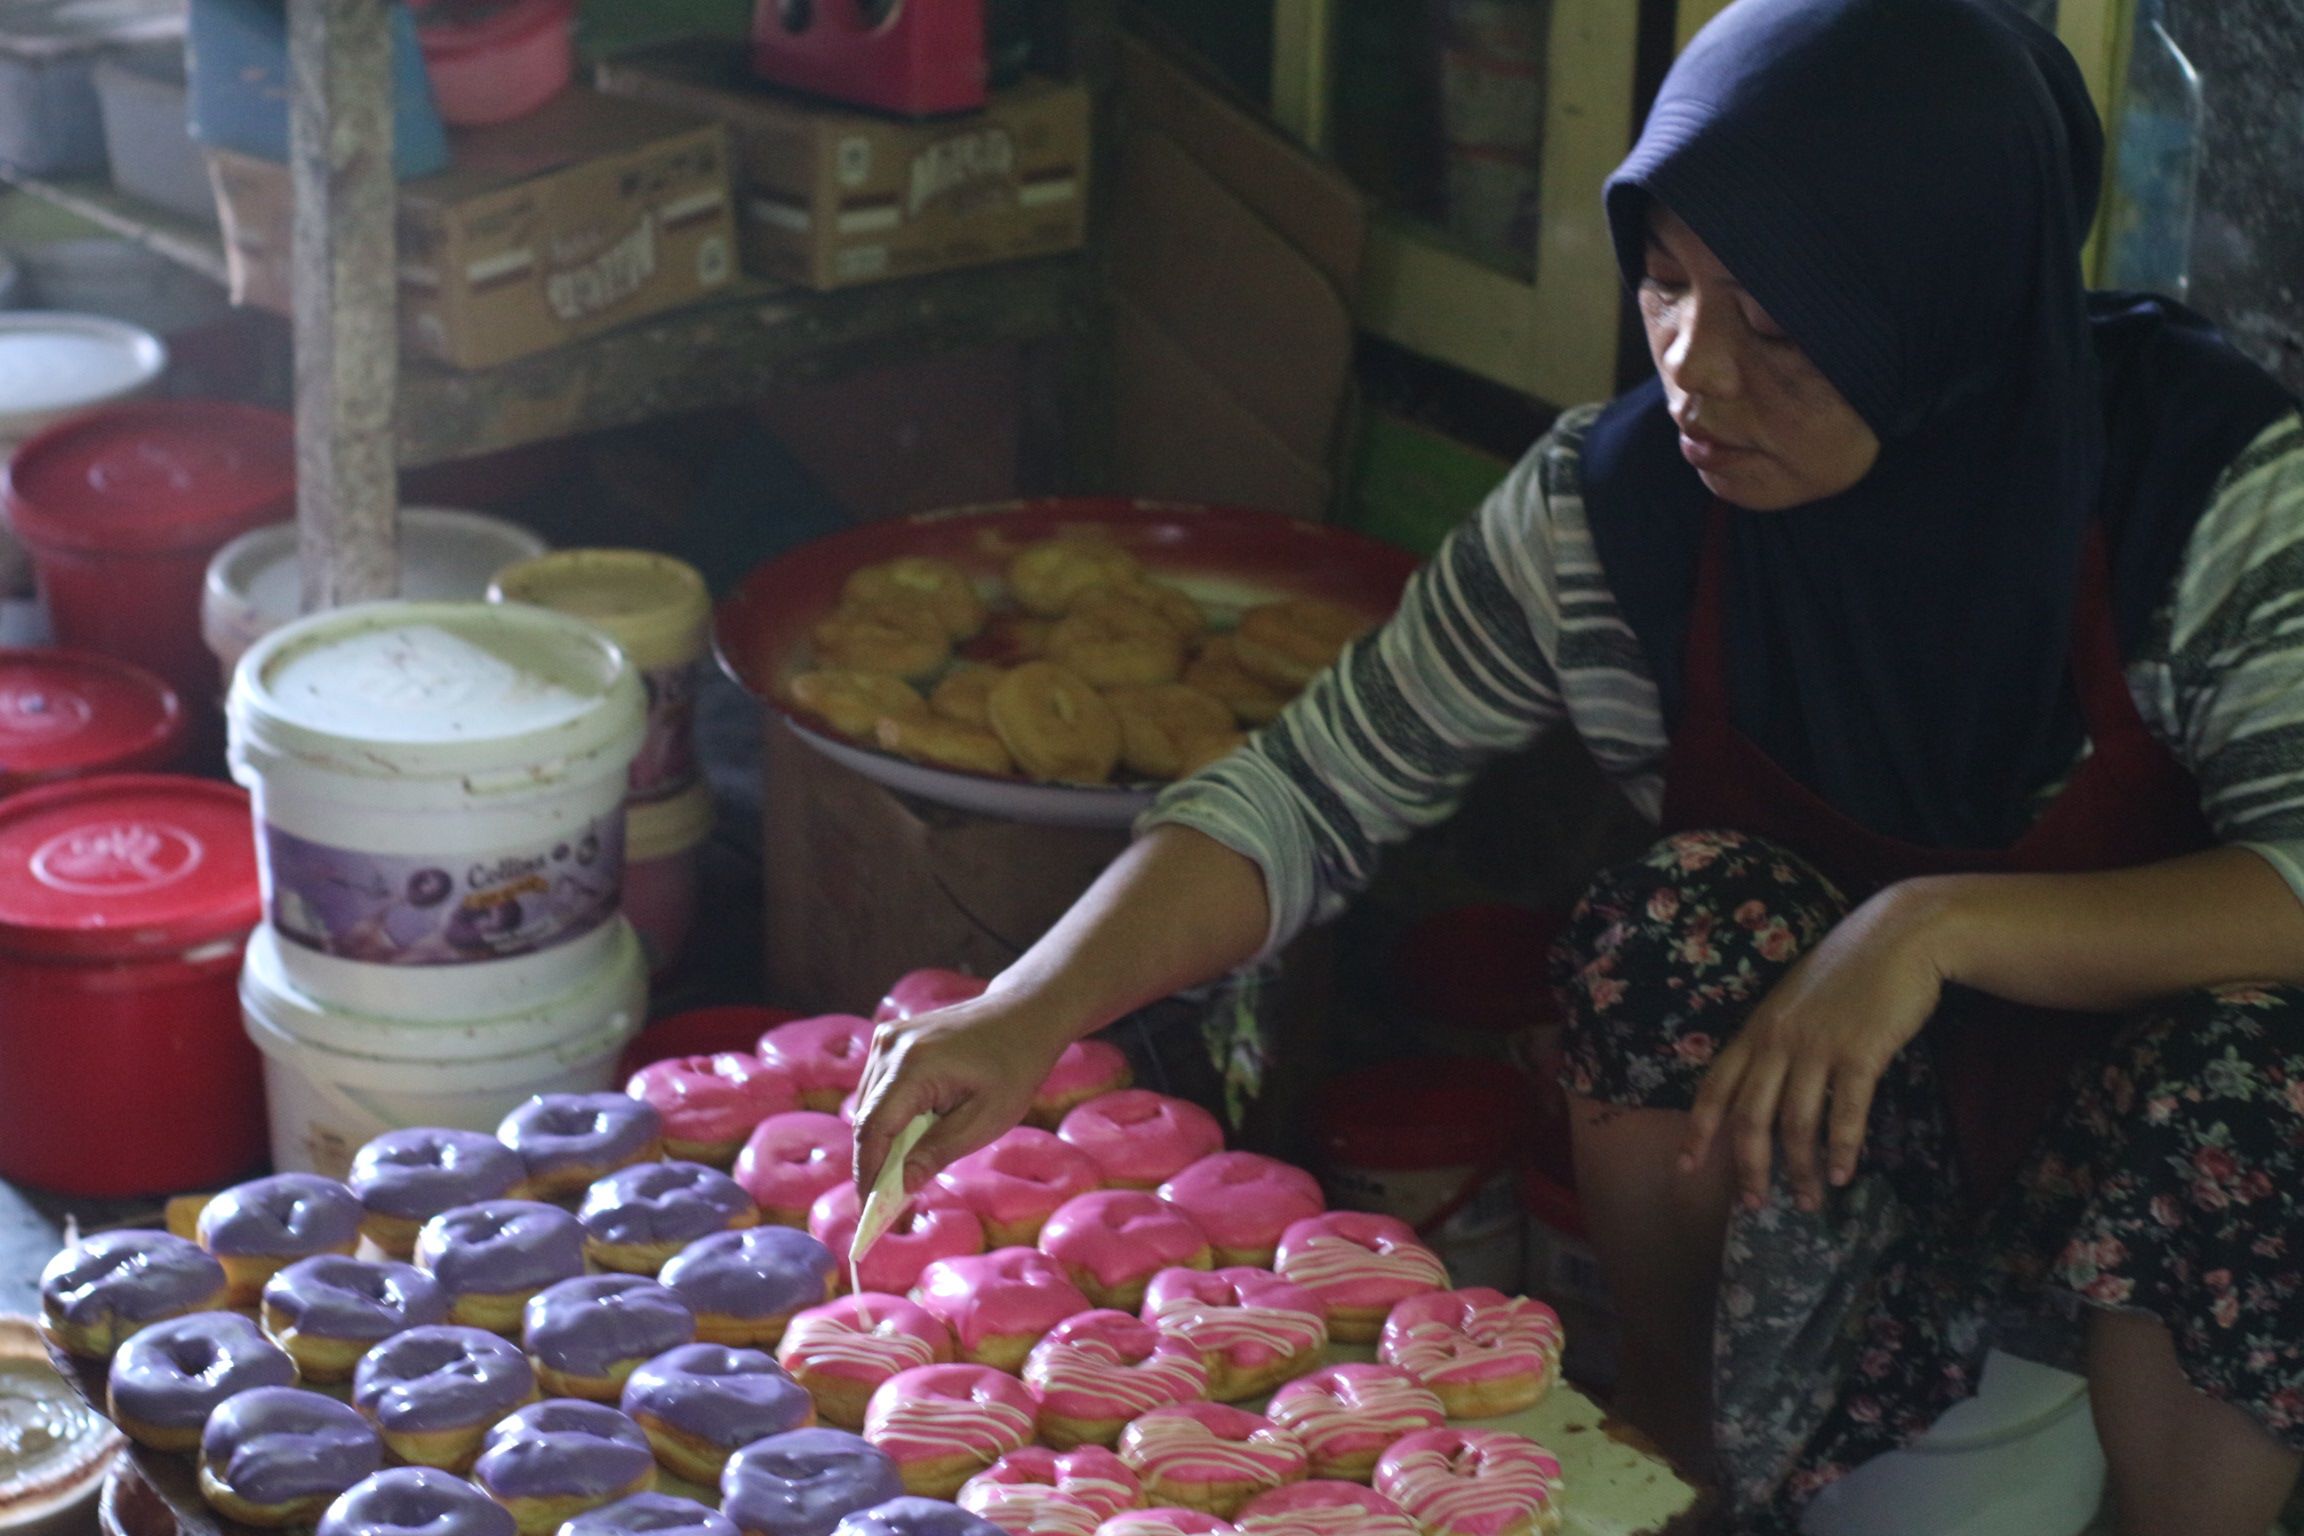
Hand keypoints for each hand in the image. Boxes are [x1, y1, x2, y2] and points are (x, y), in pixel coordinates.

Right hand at [852, 989, 1077, 1196]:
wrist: (1023, 1014)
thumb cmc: (1014, 1067)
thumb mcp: (986, 1119)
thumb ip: (939, 1151)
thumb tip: (902, 1184)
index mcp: (913, 1066)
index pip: (873, 1128)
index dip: (868, 1171)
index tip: (869, 1208)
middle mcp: (890, 1047)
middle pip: (866, 1117)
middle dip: (874, 1160)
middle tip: (887, 1200)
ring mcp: (888, 1038)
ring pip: (868, 1103)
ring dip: (880, 1139)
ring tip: (900, 1171)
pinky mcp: (892, 1038)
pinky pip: (878, 1087)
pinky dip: (888, 1116)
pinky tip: (909, 1136)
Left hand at [1681, 880, 1960, 1211]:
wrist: (1898, 935)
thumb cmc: (1847, 970)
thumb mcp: (1793, 1000)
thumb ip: (1774, 1038)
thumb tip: (1763, 1085)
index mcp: (1756, 1029)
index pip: (1714, 1086)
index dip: (1698, 1130)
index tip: (1686, 1167)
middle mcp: (1778, 1040)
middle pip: (1751, 1117)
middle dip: (1749, 1167)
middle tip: (1754, 1205)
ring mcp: (1817, 1046)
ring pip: (1796, 1123)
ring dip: (1801, 1169)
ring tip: (1808, 1200)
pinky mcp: (1860, 1052)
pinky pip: (1845, 1111)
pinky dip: (1842, 1148)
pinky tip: (1842, 1174)